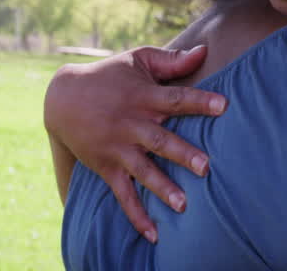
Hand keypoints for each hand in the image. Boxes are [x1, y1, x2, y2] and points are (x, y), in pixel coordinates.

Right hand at [43, 45, 227, 241]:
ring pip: (143, 170)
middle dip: (183, 154)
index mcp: (143, 97)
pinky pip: (123, 194)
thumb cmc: (109, 75)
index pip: (175, 99)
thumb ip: (172, 60)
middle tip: (206, 167)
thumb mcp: (137, 61)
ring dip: (163, 188)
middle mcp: (131, 124)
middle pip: (161, 140)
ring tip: (183, 205)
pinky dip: (136, 215)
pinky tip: (153, 234)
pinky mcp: (106, 167)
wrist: (62, 98)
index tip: (224, 105)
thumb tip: (205, 52)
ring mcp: (118, 148)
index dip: (200, 102)